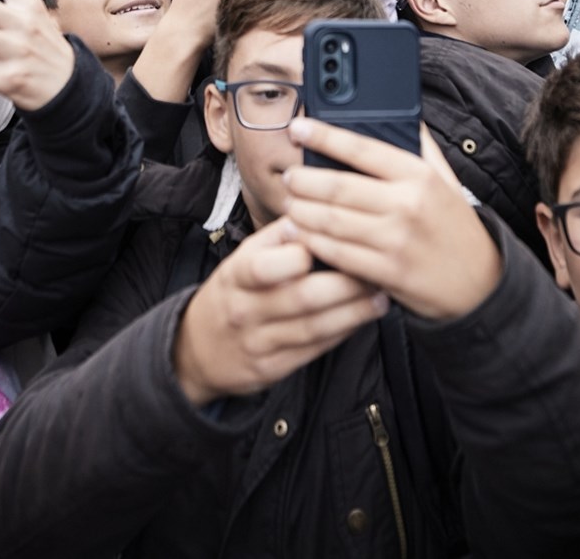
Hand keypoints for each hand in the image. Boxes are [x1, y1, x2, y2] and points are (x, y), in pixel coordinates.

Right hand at [171, 217, 387, 405]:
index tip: (336, 240)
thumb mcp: (244, 258)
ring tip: (381, 296)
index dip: (303, 254)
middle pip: (301, 298)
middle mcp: (245, 309)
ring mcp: (258, 342)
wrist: (198, 349)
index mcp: (237, 274)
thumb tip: (315, 210)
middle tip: (376, 271)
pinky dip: (343, 333)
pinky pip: (314, 350)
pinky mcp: (272, 369)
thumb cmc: (236, 291)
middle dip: (345, 285)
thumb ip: (279, 237)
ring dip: (354, 312)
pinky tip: (363, 318)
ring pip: (314, 328)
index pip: (267, 264)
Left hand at [281, 122, 500, 321]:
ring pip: (331, 221)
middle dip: (302, 179)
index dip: (323, 136)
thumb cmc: (455, 226)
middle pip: (337, 186)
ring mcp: (396, 240)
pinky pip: (337, 253)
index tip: (298, 129)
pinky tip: (301, 234)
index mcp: (419, 175)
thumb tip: (398, 110)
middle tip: (289, 175)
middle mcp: (407, 204)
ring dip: (300, 211)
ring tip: (289, 203)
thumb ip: (420, 145)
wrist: (481, 283)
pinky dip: (312, 242)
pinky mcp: (388, 272)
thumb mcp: (446, 179)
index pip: (361, 148)